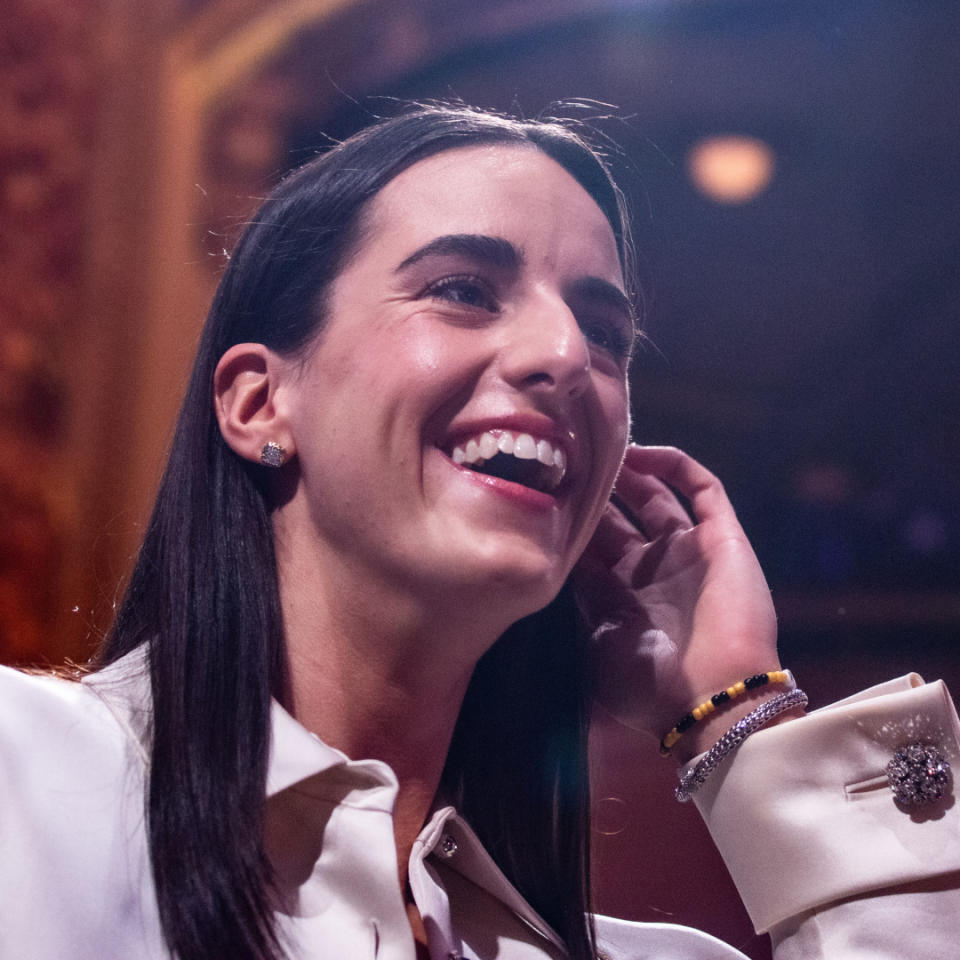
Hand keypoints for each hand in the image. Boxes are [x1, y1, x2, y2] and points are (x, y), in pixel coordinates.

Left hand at [575, 446, 778, 754]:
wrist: (713, 699)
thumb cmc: (650, 682)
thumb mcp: (601, 637)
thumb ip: (586, 591)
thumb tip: (566, 550)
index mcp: (621, 597)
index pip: (591, 546)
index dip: (570, 521)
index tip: (543, 494)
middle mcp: (652, 570)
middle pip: (618, 518)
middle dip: (594, 494)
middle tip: (567, 465)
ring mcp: (688, 551)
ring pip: (655, 497)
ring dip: (628, 474)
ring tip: (598, 451)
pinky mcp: (722, 536)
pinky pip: (702, 488)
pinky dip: (674, 466)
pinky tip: (639, 453)